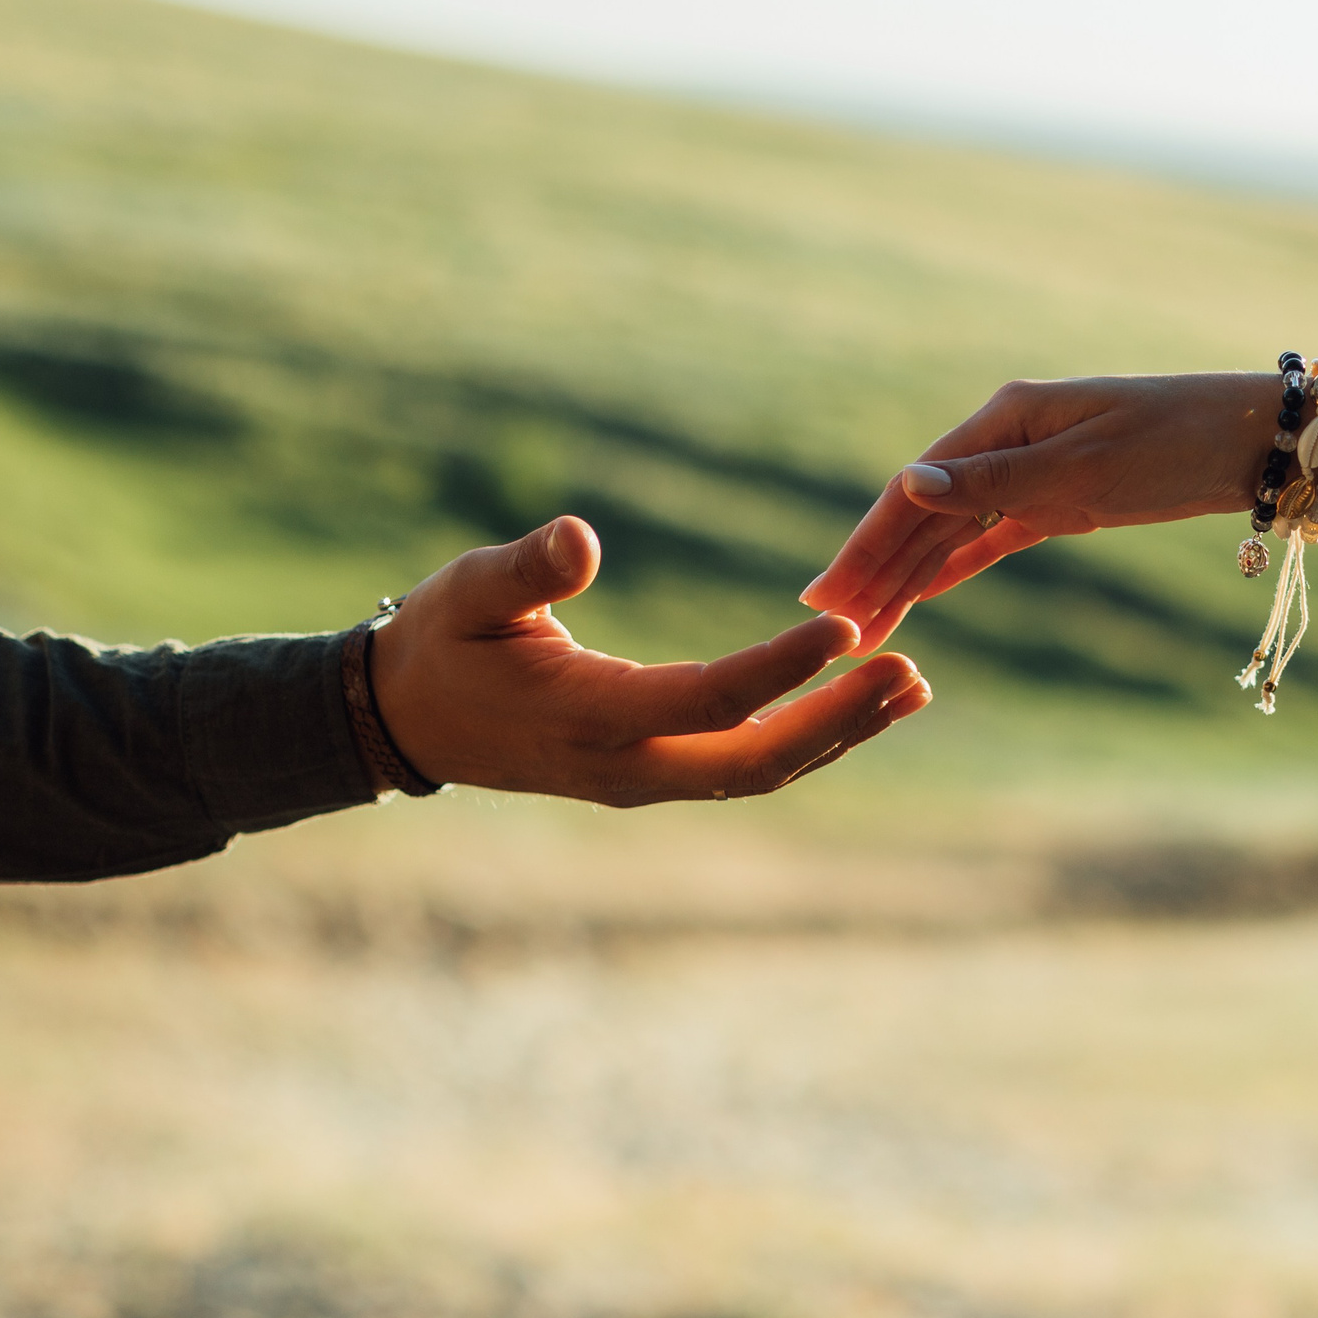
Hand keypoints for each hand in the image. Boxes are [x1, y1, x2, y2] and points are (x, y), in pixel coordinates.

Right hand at [371, 517, 929, 804]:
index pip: (708, 699)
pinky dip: (809, 738)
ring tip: (912, 687)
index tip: (844, 629)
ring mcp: (644, 781)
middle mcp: (627, 766)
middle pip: (756, 762)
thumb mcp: (464, 592)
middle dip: (838, 722)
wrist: (405, 720)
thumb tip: (582, 536)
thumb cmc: (438, 642)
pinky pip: (745, 766)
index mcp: (590, 716)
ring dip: (838, 733)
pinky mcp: (654, 776)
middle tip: (911, 673)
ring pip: (760, 772)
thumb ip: (526, 570)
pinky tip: (862, 705)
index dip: (779, 668)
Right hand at [799, 372, 1278, 649]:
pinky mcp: (1063, 497)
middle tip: (827, 626)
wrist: (1256, 440)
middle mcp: (1007, 438)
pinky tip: (921, 595)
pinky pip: (994, 535)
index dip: (866, 544)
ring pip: (955, 530)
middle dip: (875, 569)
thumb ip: (994, 481)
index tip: (824, 596)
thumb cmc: (1176, 441)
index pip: (914, 490)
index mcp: (1004, 416)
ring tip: (866, 626)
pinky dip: (957, 565)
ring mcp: (1034, 468)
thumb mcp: (1084, 467)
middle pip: (925, 512)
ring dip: (909, 576)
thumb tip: (907, 485)